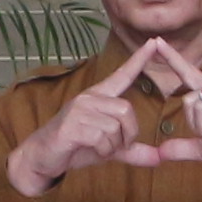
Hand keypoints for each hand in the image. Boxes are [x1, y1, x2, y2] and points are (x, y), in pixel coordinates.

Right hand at [3, 40, 167, 195]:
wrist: (42, 157)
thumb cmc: (75, 147)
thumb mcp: (108, 148)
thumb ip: (132, 151)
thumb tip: (159, 159)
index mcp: (98, 97)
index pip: (122, 75)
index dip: (138, 60)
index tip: (154, 42)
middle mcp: (88, 98)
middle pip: (126, 109)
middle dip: (129, 134)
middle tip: (118, 147)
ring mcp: (78, 110)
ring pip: (114, 126)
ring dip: (113, 146)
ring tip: (99, 149)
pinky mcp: (71, 125)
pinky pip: (101, 138)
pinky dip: (102, 151)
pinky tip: (91, 151)